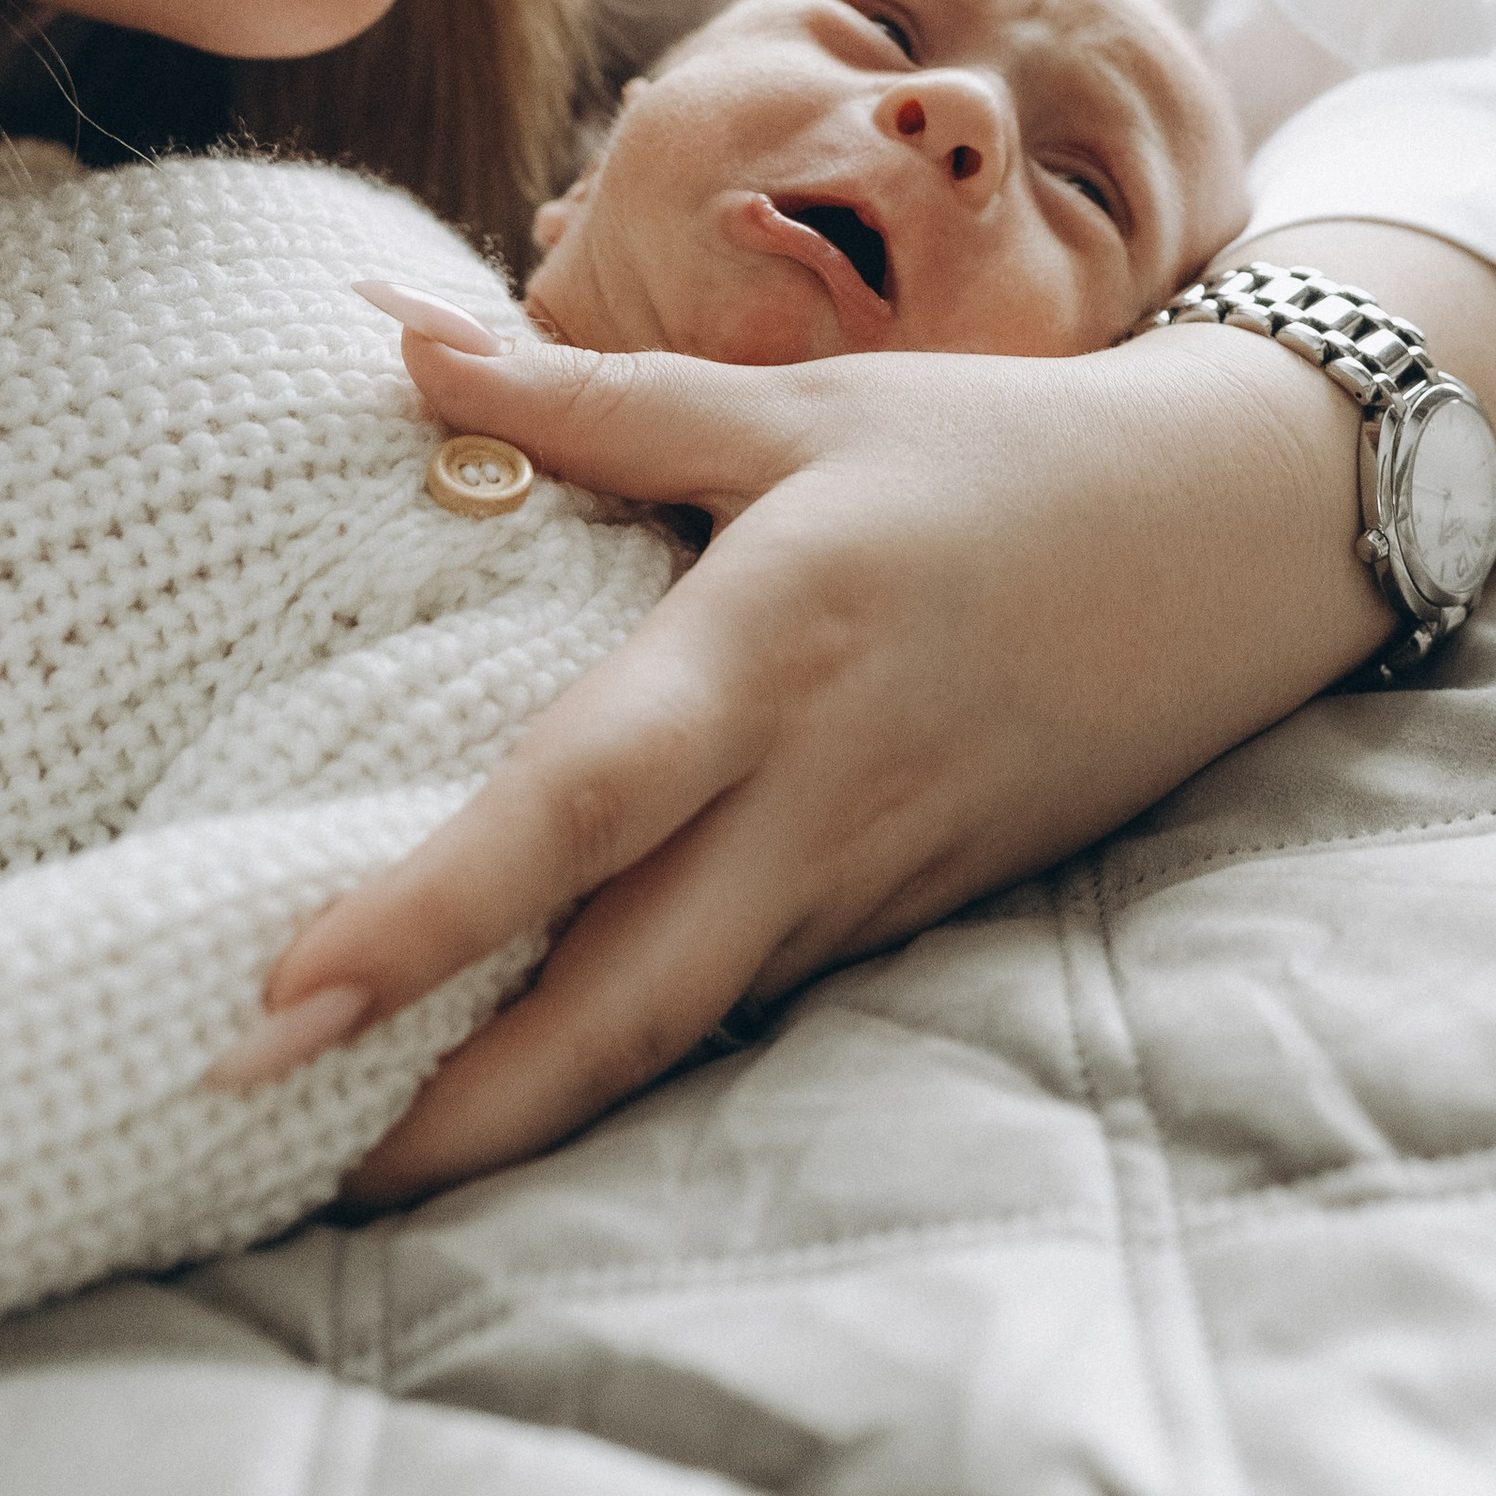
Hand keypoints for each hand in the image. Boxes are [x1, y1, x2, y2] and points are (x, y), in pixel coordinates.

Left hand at [239, 228, 1495, 1206]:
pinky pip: (750, 996)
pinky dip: (632, 1052)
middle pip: (617, 1000)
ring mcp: (871, 872)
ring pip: (680, 1026)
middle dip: (446, 1114)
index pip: (575, 805)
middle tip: (258, 1158)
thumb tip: (399, 337)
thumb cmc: (998, 451)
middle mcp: (815, 789)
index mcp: (772, 642)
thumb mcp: (801, 407)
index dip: (426, 917)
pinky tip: (524, 1074)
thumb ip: (589, 397)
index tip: (279, 996)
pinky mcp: (912, 909)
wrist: (1237, 538)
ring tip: (349, 1156)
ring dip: (523, 1108)